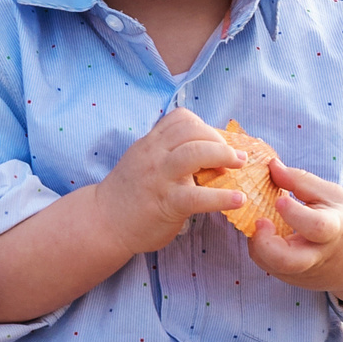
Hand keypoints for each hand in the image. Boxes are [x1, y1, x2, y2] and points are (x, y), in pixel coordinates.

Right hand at [88, 108, 246, 255]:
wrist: (104, 222)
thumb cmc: (129, 194)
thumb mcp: (143, 162)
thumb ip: (166, 152)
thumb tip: (205, 150)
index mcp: (150, 143)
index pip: (181, 118)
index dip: (204, 127)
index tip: (215, 142)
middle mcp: (153, 155)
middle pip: (192, 131)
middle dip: (219, 140)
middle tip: (235, 157)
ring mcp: (159, 178)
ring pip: (195, 153)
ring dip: (223, 156)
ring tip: (238, 167)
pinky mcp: (166, 203)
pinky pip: (198, 196)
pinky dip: (223, 197)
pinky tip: (238, 200)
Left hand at [248, 161, 342, 321]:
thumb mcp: (332, 194)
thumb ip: (301, 181)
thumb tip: (271, 166)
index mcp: (335, 229)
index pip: (316, 226)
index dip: (294, 214)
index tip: (279, 199)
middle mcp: (318, 256)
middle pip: (288, 262)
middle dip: (265, 244)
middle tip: (260, 221)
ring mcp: (305, 273)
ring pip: (271, 266)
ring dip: (258, 243)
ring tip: (262, 223)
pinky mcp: (294, 281)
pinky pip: (268, 266)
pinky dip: (261, 249)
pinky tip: (267, 234)